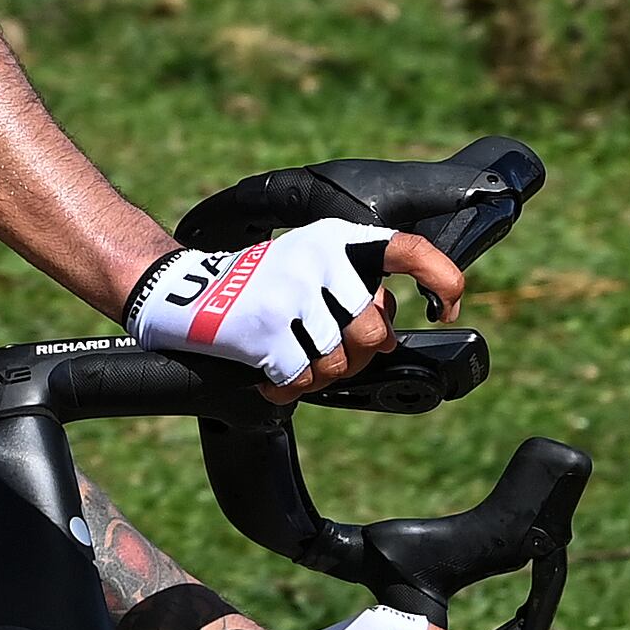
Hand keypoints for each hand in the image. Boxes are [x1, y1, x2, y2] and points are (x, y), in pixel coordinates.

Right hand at [127, 221, 466, 394]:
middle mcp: (318, 261)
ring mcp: (291, 295)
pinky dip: (285, 389)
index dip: (442, 280)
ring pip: (339, 364)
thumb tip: (389, 335)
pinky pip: (301, 381)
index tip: (448, 309)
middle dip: (357, 356)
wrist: (180, 290)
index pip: (408, 250)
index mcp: (336, 240)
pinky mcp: (266, 330)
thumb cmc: (254, 286)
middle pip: (374, 333)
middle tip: (328, 353)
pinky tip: (267, 375)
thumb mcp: (308, 266)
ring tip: (290, 359)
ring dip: (316, 375)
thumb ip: (353, 290)